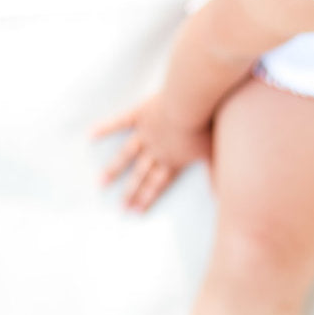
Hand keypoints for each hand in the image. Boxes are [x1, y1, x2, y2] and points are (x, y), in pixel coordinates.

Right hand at [91, 93, 211, 211]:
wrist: (193, 102)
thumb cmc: (208, 126)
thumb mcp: (214, 152)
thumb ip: (216, 174)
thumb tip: (223, 196)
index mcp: (174, 160)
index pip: (159, 183)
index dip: (148, 198)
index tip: (136, 212)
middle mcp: (156, 150)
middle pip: (142, 174)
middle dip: (131, 192)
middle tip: (119, 208)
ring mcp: (146, 132)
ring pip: (126, 154)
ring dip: (113, 169)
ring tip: (100, 183)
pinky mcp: (141, 114)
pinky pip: (119, 122)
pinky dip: (104, 128)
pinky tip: (90, 135)